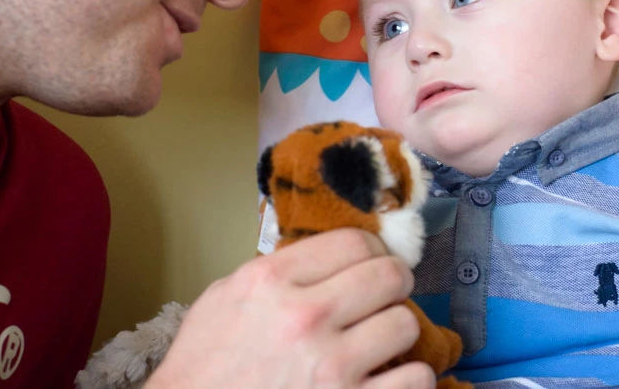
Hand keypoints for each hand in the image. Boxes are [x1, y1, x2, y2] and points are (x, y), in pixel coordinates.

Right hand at [146, 228, 435, 387]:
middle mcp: (304, 317)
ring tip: (382, 342)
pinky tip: (389, 378)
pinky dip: (409, 378)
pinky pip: (415, 379)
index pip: (355, 242)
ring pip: (406, 324)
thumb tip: (326, 258)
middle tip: (388, 297)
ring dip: (398, 333)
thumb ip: (276, 272)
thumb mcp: (224, 299)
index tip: (375, 262)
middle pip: (389, 275)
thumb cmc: (202, 370)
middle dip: (395, 284)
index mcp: (272, 281)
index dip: (375, 250)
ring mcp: (330, 366)